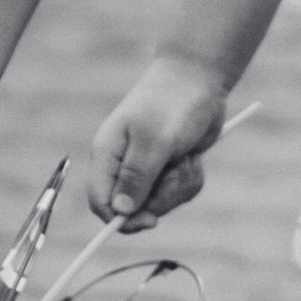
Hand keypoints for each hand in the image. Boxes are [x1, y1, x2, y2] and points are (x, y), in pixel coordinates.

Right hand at [88, 51, 229, 226]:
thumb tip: (120, 211)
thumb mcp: (154, 140)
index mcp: (107, 155)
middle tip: (175, 171)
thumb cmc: (172, 104)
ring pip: (161, 202)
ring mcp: (147, 168)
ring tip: (185, 157)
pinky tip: (193, 156)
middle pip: (134, 209)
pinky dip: (190, 178)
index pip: (101, 202)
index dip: (121, 219)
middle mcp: (123, 165)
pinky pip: (179, 192)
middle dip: (161, 197)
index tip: (151, 221)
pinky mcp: (169, 168)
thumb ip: (137, 176)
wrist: (199, 79)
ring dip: (179, 184)